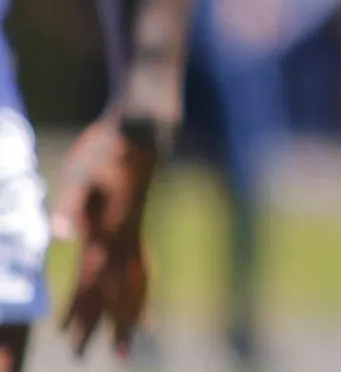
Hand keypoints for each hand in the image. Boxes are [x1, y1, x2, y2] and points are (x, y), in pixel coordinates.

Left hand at [52, 117, 158, 356]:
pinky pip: (141, 268)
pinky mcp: (136, 224)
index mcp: (109, 229)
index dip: (82, 310)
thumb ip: (74, 200)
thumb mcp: (83, 168)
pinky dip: (139, 292)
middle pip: (112, 289)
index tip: (71, 339)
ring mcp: (135, 232)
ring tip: (125, 346)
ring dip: (126, 317)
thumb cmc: (108, 143)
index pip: (93, 280)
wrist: (144, 125)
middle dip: (100, 324)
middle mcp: (125, 237)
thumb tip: (63, 231)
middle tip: (88, 356)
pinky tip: (140, 304)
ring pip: (132, 284)